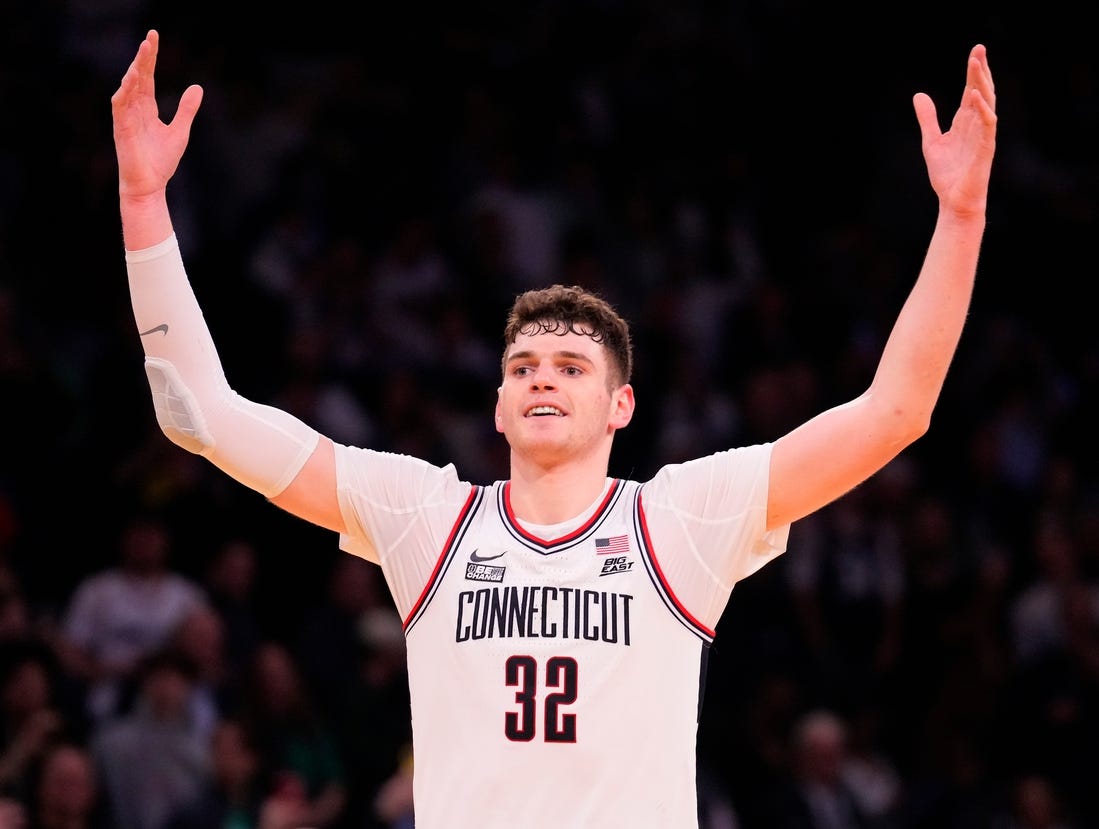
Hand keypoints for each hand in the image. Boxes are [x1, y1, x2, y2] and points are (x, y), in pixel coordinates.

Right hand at [111, 29, 202, 202]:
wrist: (150, 185)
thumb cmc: (161, 161)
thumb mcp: (180, 131)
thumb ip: (186, 109)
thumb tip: (197, 87)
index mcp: (146, 108)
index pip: (148, 77)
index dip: (151, 58)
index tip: (154, 38)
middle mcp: (134, 109)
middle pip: (138, 77)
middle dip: (143, 57)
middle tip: (150, 38)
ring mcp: (126, 118)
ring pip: (128, 88)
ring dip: (135, 70)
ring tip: (143, 54)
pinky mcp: (121, 129)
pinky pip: (120, 106)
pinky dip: (124, 92)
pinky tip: (131, 79)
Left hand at [913, 44, 996, 216]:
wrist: (954, 202)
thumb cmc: (948, 175)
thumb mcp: (930, 142)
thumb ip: (927, 119)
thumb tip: (919, 95)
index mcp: (966, 122)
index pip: (971, 91)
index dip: (974, 72)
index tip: (975, 51)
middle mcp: (977, 125)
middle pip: (981, 92)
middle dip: (980, 70)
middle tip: (979, 48)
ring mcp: (983, 136)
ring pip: (987, 104)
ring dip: (982, 84)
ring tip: (976, 64)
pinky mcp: (985, 149)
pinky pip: (987, 125)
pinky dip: (982, 109)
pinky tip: (974, 95)